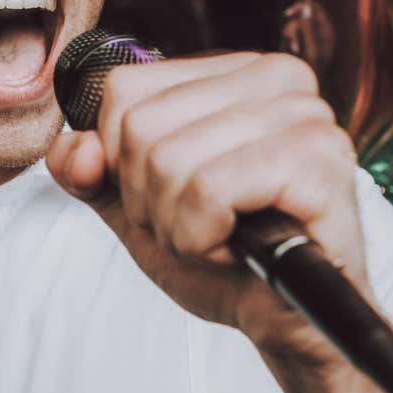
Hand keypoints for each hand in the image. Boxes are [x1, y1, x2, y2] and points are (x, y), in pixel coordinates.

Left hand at [47, 53, 365, 362]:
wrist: (287, 321)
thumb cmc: (227, 257)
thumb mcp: (138, 207)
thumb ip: (91, 172)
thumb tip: (76, 151)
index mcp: (236, 71)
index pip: (122, 89)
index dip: (122, 163)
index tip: (172, 198)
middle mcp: (277, 77)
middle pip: (139, 126)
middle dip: (150, 200)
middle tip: (201, 227)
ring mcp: (303, 115)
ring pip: (168, 161)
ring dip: (177, 226)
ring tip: (223, 239)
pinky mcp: (317, 161)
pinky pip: (208, 191)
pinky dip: (203, 239)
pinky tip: (238, 249)